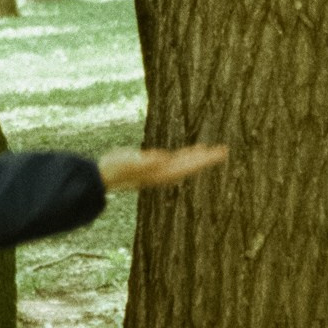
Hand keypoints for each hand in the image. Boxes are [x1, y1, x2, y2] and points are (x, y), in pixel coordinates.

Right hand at [98, 143, 227, 191]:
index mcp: (162, 173)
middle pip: (191, 164)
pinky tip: (189, 152)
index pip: (190, 165)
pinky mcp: (152, 164)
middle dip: (207, 157)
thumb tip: (162, 158)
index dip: (206, 158)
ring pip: (184, 163)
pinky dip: (185, 155)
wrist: (103, 176)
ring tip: (211, 150)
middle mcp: (164, 173)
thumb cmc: (115, 169)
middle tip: (224, 150)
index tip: (220, 153)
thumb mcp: (130, 162)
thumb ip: (146, 161)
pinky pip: (175, 160)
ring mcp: (158, 170)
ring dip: (198, 156)